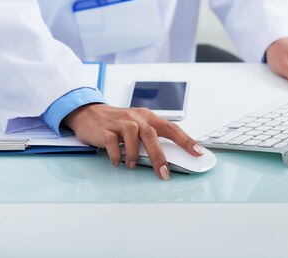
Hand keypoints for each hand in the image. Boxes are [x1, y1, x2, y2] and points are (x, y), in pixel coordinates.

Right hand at [63, 104, 203, 179]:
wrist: (89, 113)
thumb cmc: (118, 122)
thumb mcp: (137, 125)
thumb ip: (151, 138)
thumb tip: (168, 158)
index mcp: (148, 117)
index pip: (171, 128)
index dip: (186, 140)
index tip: (199, 152)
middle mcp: (136, 118)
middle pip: (152, 135)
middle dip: (159, 157)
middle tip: (164, 173)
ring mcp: (120, 123)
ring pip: (133, 137)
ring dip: (134, 155)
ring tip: (132, 165)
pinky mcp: (105, 130)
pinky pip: (113, 144)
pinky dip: (116, 155)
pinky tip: (117, 161)